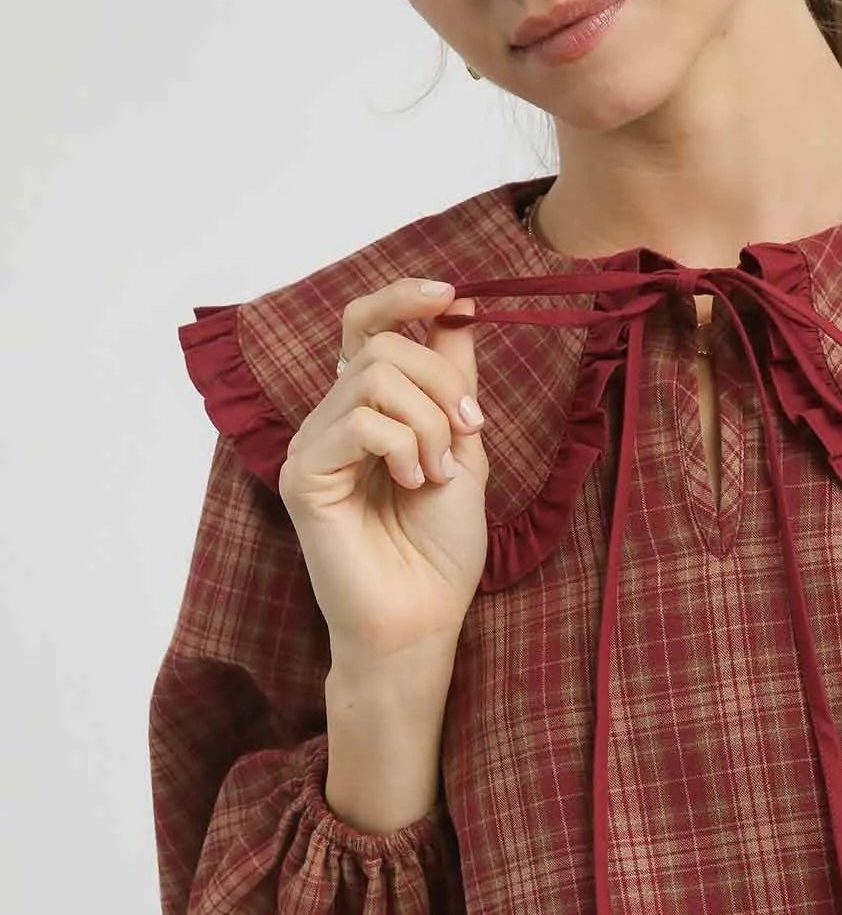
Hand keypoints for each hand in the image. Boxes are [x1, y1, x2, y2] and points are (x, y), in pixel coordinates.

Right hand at [278, 278, 488, 671]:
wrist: (424, 618)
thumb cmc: (442, 549)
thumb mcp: (464, 449)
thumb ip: (454, 384)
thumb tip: (458, 309)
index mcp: (368, 411)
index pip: (365, 324)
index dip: (405, 297)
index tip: (456, 296)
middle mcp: (332, 420)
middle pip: (380, 343)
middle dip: (441, 382)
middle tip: (468, 434)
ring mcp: (312, 446)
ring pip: (372, 376)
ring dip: (427, 421)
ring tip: (436, 474)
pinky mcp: (301, 476)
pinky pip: (356, 421)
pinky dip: (401, 445)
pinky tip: (411, 483)